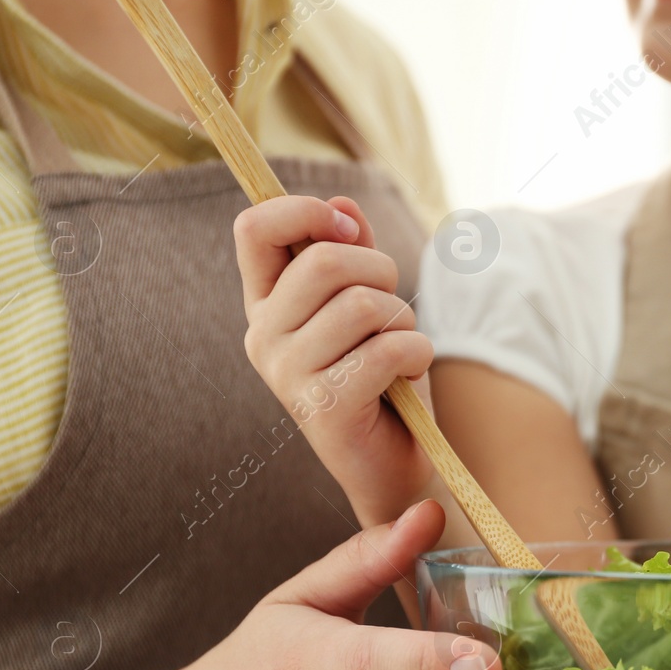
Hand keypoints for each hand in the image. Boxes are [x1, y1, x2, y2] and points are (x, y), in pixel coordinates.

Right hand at [234, 196, 432, 524]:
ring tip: (402, 350)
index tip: (348, 229)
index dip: (305, 211)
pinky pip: (387, 351)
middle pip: (325, 262)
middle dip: (381, 272)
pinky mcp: (325, 409)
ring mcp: (288, 376)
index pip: (253, 228)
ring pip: (362, 305)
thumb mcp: (369, 306)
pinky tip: (408, 377)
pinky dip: (417, 354)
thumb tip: (343, 203)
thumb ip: (352, 253)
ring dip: (403, 321)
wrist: (393, 466)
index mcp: (265, 305)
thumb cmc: (381, 378)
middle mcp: (263, 338)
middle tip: (394, 309)